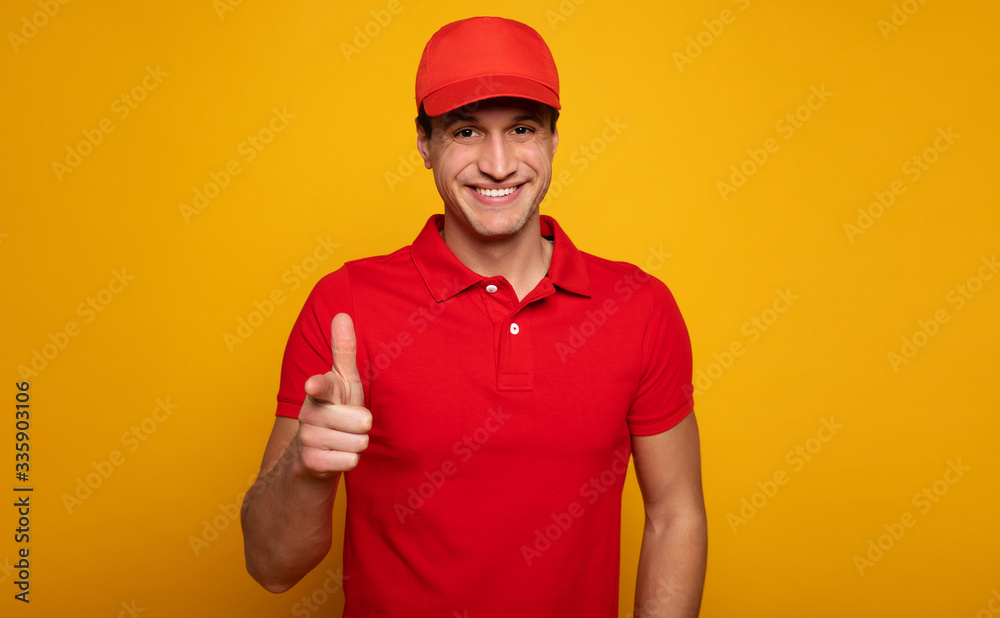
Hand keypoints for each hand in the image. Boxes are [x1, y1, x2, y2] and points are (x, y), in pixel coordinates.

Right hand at [296, 313, 370, 476]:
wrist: (311, 455)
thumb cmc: (335, 411)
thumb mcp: (343, 382)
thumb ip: (342, 350)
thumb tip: (341, 314)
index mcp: (319, 390)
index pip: (322, 386)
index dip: (319, 385)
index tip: (312, 384)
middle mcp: (309, 412)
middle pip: (361, 421)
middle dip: (363, 426)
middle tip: (349, 425)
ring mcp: (307, 438)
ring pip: (358, 443)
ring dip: (356, 444)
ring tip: (342, 440)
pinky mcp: (309, 462)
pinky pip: (349, 462)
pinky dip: (349, 461)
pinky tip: (335, 456)